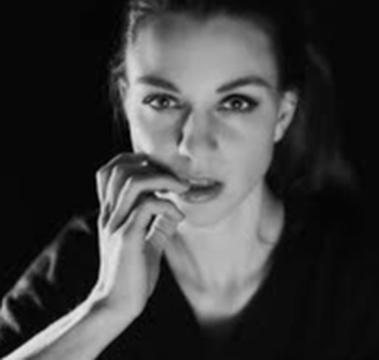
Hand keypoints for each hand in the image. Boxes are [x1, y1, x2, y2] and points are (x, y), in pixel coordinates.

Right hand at [88, 152, 188, 318]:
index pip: (109, 171)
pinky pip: (146, 207)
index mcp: (111, 213)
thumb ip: (158, 224)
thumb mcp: (147, 242)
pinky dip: (167, 204)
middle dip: (152, 165)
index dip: (132, 160)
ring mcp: (116, 224)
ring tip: (181, 189)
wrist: (117, 305)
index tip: (158, 168)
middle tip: (176, 179)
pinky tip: (177, 216)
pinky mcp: (127, 238)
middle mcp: (110, 214)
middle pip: (120, 168)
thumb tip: (175, 209)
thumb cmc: (133, 274)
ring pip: (132, 182)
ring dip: (162, 179)